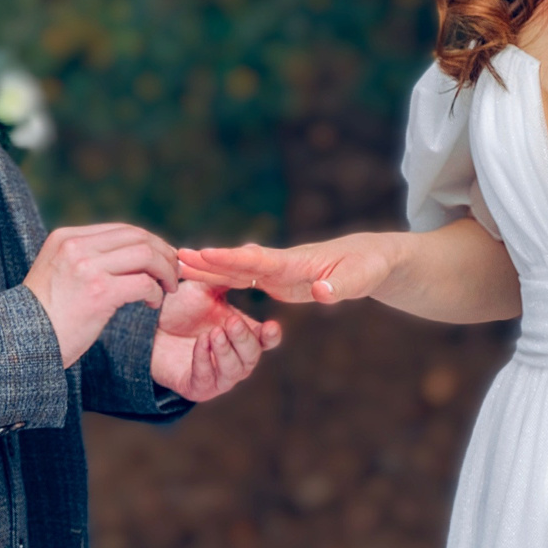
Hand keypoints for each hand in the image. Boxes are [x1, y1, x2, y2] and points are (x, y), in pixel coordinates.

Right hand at [24, 224, 179, 366]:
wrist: (22, 342)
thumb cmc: (43, 316)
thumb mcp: (56, 274)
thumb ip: (83, 259)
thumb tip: (126, 257)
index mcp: (65, 238)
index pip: (121, 229)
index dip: (149, 242)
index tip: (161, 260)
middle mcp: (76, 246)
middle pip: (137, 236)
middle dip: (163, 254)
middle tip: (173, 274)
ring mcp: (87, 267)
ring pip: (146, 255)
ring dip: (165, 271)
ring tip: (168, 288)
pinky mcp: (99, 292)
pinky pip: (144, 283)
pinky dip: (155, 292)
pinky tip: (151, 304)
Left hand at [150, 282, 281, 401]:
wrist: (147, 327)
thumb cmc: (181, 309)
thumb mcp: (204, 290)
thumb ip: (223, 280)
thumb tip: (244, 263)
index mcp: (244, 337)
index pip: (266, 341)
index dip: (271, 335)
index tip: (271, 325)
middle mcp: (236, 360)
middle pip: (252, 356)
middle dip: (243, 339)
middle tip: (232, 321)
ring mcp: (218, 376)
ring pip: (234, 370)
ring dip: (225, 350)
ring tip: (214, 332)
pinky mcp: (197, 387)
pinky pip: (206, 378)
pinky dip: (204, 359)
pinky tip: (200, 342)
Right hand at [177, 234, 395, 304]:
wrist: (372, 257)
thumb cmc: (369, 266)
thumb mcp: (362, 278)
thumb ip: (340, 286)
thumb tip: (320, 292)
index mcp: (297, 262)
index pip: (259, 260)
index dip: (231, 259)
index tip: (204, 254)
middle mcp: (281, 264)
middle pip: (239, 262)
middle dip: (208, 261)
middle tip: (175, 257)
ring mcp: (277, 271)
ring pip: (237, 270)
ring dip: (209, 269)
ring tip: (177, 265)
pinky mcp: (278, 281)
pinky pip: (244, 279)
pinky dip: (222, 278)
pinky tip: (201, 280)